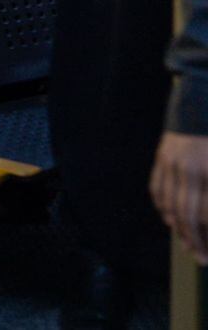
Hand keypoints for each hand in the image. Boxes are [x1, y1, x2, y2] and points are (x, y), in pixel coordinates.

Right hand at [153, 130, 207, 262]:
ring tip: (187, 244)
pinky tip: (170, 219)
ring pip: (170, 204)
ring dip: (178, 227)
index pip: (207, 213)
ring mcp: (172, 162)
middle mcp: (190, 169)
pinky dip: (162, 206)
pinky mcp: (161, 156)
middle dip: (196, 240)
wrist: (202, 101)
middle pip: (188, 214)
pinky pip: (157, 188)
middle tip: (202, 258)